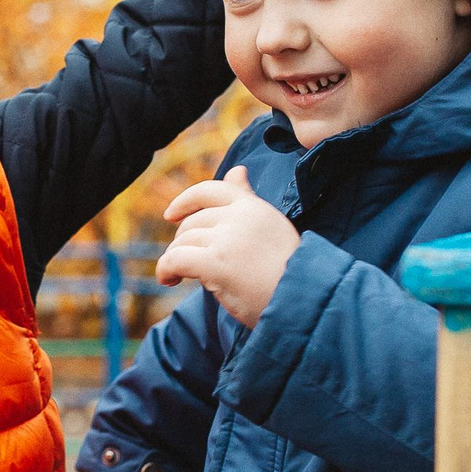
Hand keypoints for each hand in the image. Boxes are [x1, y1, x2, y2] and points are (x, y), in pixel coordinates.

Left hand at [156, 165, 299, 328]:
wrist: (304, 302)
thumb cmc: (289, 273)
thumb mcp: (270, 227)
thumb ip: (247, 201)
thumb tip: (237, 169)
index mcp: (254, 207)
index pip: (211, 190)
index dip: (185, 201)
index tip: (171, 215)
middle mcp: (240, 216)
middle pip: (192, 222)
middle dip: (183, 242)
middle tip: (187, 264)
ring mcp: (228, 238)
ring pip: (182, 241)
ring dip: (175, 259)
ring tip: (178, 277)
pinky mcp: (217, 262)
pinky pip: (176, 259)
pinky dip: (166, 269)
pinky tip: (169, 280)